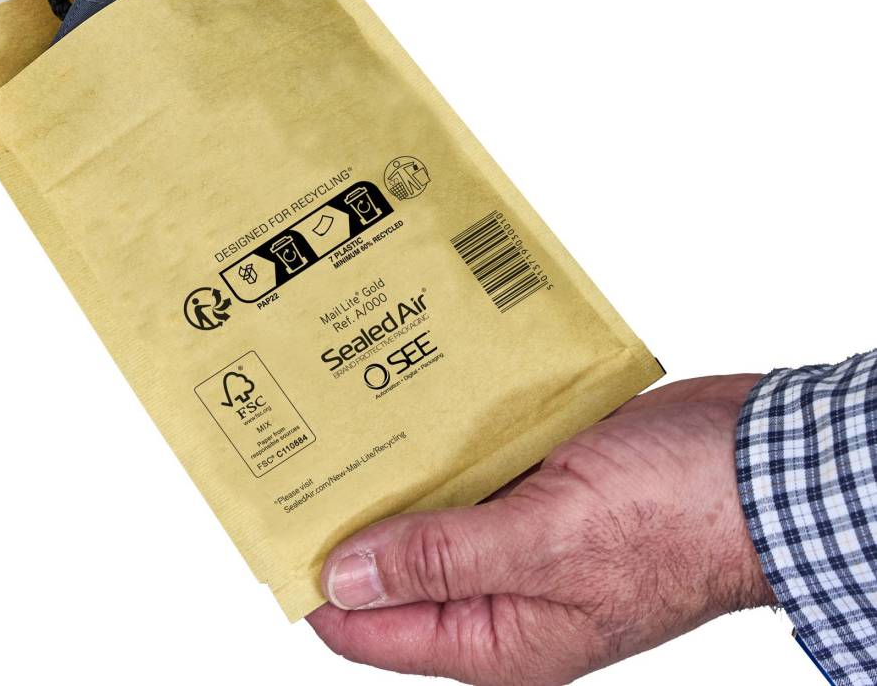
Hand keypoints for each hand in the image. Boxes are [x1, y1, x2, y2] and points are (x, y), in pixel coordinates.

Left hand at [308, 374, 775, 684]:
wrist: (759, 462)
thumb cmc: (675, 517)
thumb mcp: (548, 544)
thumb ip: (443, 561)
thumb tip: (344, 580)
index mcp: (498, 636)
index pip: (374, 628)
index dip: (320, 580)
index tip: (274, 522)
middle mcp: (500, 588)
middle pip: (395, 562)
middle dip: (352, 515)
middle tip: (302, 451)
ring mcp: (519, 531)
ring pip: (430, 505)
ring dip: (396, 467)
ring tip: (342, 413)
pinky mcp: (537, 481)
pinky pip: (469, 465)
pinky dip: (441, 438)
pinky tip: (410, 396)